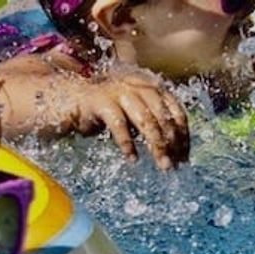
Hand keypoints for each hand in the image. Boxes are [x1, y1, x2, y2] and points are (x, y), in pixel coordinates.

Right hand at [0, 52, 189, 168]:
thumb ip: (151, 124)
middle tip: (175, 166)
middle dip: (172, 144)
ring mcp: (118, 91)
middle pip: (163, 116)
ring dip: (157, 146)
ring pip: (146, 120)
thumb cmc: (105, 112)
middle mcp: (137, 85)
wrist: (68, 100)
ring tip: (162, 166)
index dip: (183, 134)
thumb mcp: (132, 116)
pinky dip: (127, 143)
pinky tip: (132, 159)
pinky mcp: (100, 100)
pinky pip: (118, 124)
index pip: (175, 110)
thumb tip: (175, 151)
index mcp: (149, 86)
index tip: (185, 157)